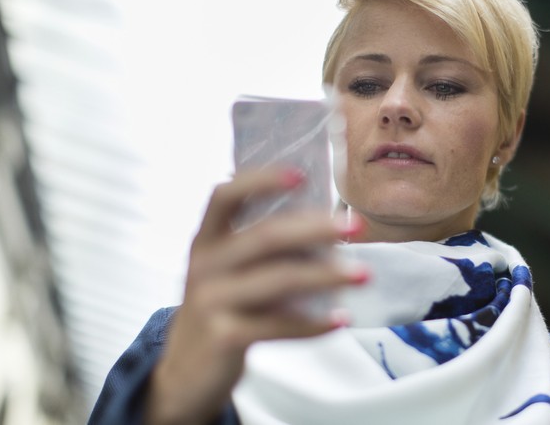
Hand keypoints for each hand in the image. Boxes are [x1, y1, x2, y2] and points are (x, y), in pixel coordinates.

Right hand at [146, 168, 365, 424]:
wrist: (185, 372)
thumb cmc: (224, 308)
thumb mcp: (230, 271)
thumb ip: (264, 246)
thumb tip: (329, 224)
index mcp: (207, 239)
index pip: (225, 196)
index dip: (261, 181)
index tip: (301, 175)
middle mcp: (204, 264)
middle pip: (265, 237)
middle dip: (316, 229)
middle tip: (356, 226)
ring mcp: (211, 301)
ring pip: (278, 280)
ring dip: (327, 276)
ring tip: (364, 275)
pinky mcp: (223, 337)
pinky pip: (279, 325)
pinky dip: (314, 323)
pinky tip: (341, 320)